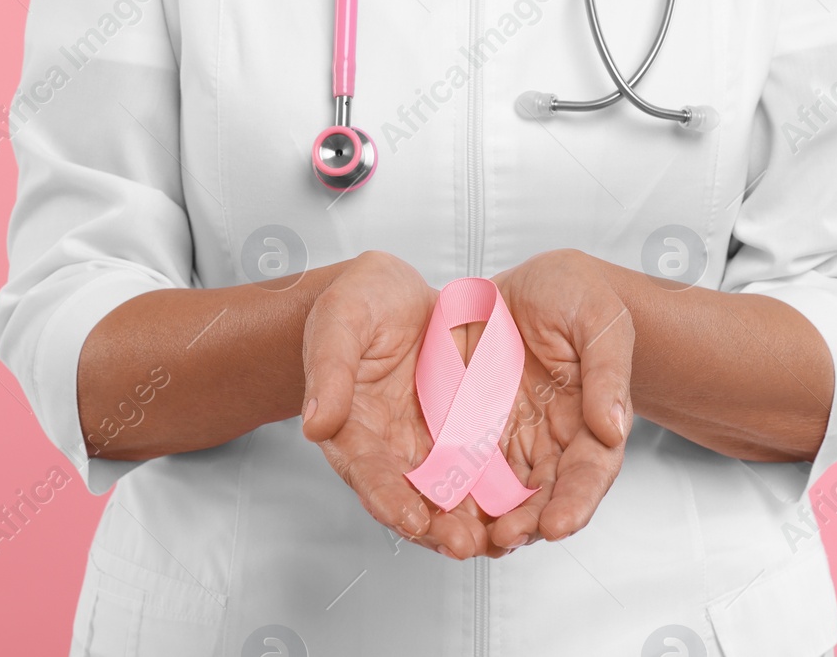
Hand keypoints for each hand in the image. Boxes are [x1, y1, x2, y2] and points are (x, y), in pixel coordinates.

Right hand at [301, 251, 489, 557]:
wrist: (392, 292)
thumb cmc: (357, 303)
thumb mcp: (340, 322)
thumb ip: (330, 370)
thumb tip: (315, 422)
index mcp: (352, 426)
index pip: (366, 471)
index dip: (387, 497)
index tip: (409, 520)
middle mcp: (388, 445)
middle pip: (410, 496)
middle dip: (436, 525)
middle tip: (464, 544)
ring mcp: (426, 441)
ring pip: (448, 492)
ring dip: (470, 520)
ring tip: (499, 539)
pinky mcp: (459, 431)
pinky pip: (479, 467)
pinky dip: (496, 491)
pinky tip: (521, 506)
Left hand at [483, 249, 634, 551]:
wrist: (532, 281)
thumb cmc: (578, 295)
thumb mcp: (600, 321)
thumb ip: (608, 371)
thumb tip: (613, 425)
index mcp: (591, 419)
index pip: (590, 472)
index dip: (576, 502)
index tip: (558, 525)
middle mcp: (552, 438)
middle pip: (544, 496)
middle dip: (527, 523)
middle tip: (504, 537)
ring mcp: (511, 436)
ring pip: (502, 493)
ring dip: (486, 520)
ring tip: (467, 537)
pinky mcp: (474, 427)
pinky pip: (462, 466)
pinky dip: (453, 491)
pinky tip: (436, 506)